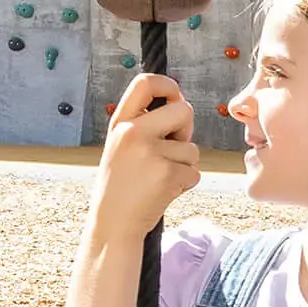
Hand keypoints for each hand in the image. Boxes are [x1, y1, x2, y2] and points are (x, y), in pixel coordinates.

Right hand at [90, 73, 200, 241]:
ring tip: (158, 179)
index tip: (175, 96)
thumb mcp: (121, 146)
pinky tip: (163, 191)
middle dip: (186, 130)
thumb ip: (144, 125)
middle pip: (184, 110)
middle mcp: (133, 132)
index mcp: (120, 123)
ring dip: (184, 165)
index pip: (145, 82)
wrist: (113, 225)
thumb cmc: (121, 187)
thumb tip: (180, 105)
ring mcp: (150, 153)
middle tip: (171, 150)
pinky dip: (185, 183)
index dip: (168, 85)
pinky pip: (194, 171)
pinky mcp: (167, 174)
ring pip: (192, 148)